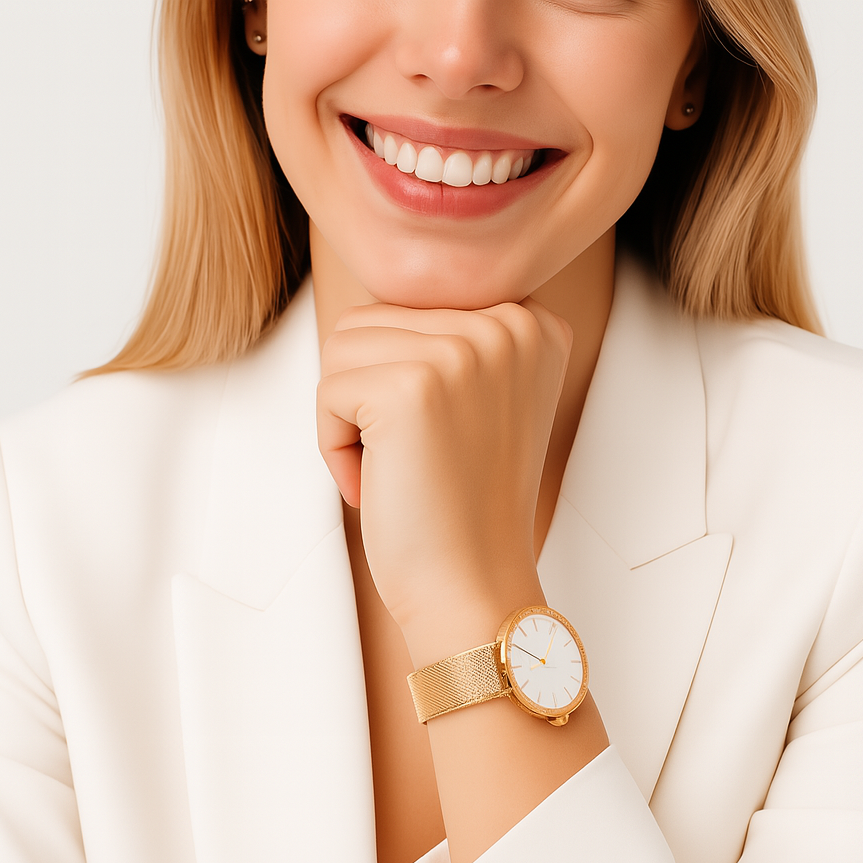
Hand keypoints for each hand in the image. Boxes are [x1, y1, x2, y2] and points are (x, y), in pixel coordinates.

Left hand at [316, 299, 572, 665]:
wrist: (474, 587)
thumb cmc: (465, 506)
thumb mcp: (482, 399)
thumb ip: (452, 335)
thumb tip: (379, 274)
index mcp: (535, 324)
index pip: (414, 307)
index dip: (404, 380)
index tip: (448, 441)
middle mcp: (510, 325)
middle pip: (373, 320)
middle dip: (369, 396)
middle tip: (417, 461)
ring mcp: (463, 351)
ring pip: (343, 348)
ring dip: (349, 418)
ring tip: (400, 468)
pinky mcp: (411, 386)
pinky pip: (328, 390)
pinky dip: (335, 446)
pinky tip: (383, 483)